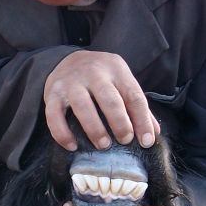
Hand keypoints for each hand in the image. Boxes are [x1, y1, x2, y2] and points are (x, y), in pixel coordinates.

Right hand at [44, 51, 159, 150]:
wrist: (67, 59)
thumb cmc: (101, 77)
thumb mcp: (121, 81)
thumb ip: (136, 106)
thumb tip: (153, 134)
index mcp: (116, 69)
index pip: (133, 95)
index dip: (142, 120)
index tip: (146, 141)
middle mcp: (94, 73)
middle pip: (110, 99)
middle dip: (120, 123)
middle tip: (125, 140)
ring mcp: (71, 82)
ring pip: (83, 106)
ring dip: (94, 128)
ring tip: (103, 145)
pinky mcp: (52, 93)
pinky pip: (54, 115)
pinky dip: (62, 133)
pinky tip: (72, 145)